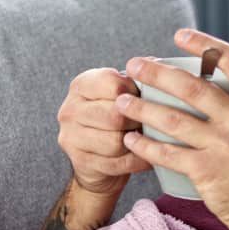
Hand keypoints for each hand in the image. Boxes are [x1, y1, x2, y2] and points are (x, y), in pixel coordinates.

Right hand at [56, 66, 153, 196]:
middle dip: (137, 121)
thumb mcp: (119, 92)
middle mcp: (70, 109)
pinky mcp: (81, 162)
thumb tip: (157, 66)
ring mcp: (72, 137)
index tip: (143, 98)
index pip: (113, 85)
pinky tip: (147, 156)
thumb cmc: (115, 115)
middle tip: (150, 122)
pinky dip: (137, 161)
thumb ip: (136, 79)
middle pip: (115, 116)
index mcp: (81, 85)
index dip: (135, 93)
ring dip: (137, 142)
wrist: (96, 155)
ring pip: (116, 142)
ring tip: (147, 138)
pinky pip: (118, 164)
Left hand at [115, 28, 228, 229]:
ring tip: (122, 101)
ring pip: (173, 118)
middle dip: (157, 72)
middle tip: (134, 65)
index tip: (180, 36)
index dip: (203, 44)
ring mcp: (224, 145)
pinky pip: (168, 153)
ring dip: (142, 108)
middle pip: (192, 86)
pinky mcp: (206, 170)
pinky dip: (145, 146)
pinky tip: (130, 140)